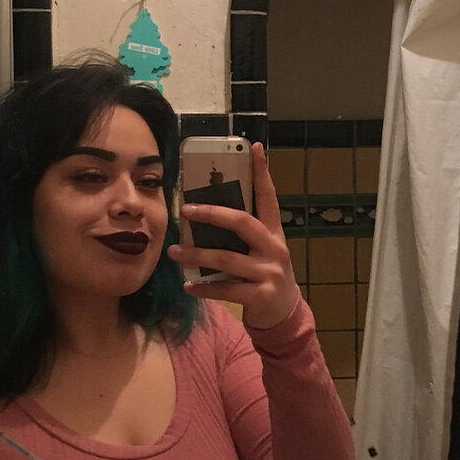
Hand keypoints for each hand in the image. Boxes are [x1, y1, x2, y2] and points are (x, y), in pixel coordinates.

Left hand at [166, 142, 299, 329]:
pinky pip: (225, 289)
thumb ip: (243, 233)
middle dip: (212, 214)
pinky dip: (203, 287)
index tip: (252, 147)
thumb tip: (206, 210)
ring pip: (226, 259)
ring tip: (174, 252)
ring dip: (197, 255)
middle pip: (242, 222)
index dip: (261, 171)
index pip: (268, 196)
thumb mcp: (261, 249)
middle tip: (186, 210)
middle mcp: (273, 248)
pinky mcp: (259, 295)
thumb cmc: (265, 273)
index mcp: (273, 231)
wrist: (284, 312)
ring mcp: (268, 272)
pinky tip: (188, 285)